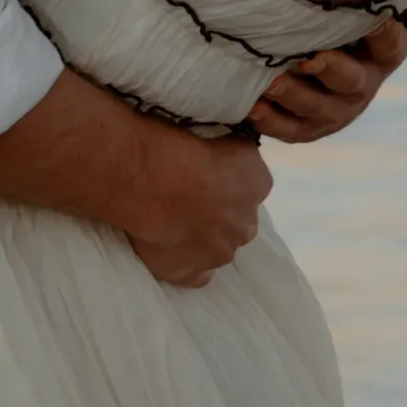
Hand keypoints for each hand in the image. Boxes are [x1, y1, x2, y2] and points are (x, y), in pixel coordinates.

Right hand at [115, 127, 271, 288]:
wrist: (149, 178)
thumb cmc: (178, 143)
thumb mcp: (219, 131)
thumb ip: (231, 149)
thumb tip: (226, 152)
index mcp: (257, 182)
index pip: (250, 183)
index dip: (226, 179)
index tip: (204, 172)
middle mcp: (247, 222)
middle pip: (237, 219)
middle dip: (219, 213)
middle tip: (186, 196)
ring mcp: (221, 253)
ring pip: (217, 247)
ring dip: (201, 237)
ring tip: (171, 219)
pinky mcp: (192, 273)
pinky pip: (197, 275)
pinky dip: (187, 264)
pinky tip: (170, 248)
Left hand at [247, 0, 406, 141]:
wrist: (323, 69)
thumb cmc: (358, 26)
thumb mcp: (389, 4)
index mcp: (385, 53)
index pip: (392, 44)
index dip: (384, 32)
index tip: (373, 16)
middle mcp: (363, 84)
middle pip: (351, 82)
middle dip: (332, 71)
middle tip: (309, 55)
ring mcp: (335, 110)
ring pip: (317, 108)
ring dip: (295, 96)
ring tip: (271, 80)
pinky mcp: (306, 129)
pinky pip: (289, 130)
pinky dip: (270, 120)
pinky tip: (252, 105)